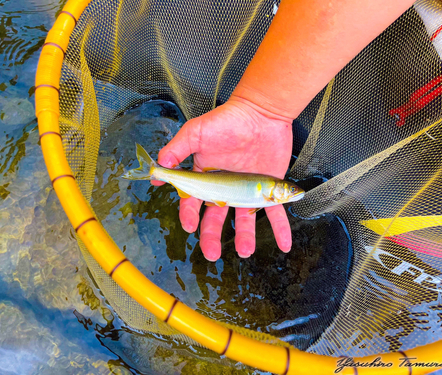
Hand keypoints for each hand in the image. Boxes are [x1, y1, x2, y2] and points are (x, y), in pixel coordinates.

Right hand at [154, 96, 292, 260]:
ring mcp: (247, 192)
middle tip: (210, 253)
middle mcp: (225, 188)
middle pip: (216, 217)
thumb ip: (176, 150)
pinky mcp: (268, 190)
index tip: (188, 226)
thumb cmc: (227, 120)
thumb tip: (157, 170)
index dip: (189, 215)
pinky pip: (276, 213)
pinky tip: (284, 245)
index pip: (193, 201)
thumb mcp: (195, 132)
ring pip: (244, 220)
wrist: (260, 112)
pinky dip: (281, 230)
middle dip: (211, 236)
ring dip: (244, 237)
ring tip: (244, 251)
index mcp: (206, 177)